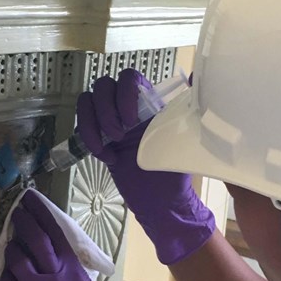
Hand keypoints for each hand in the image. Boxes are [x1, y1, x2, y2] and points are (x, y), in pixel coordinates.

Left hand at [0, 189, 125, 280]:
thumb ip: (66, 265)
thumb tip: (50, 247)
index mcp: (73, 268)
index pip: (56, 233)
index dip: (42, 214)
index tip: (31, 200)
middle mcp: (56, 276)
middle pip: (36, 241)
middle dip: (24, 223)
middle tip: (16, 212)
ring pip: (18, 261)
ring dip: (11, 250)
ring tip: (10, 244)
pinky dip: (6, 277)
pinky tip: (6, 273)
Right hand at [76, 68, 214, 264]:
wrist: (159, 203)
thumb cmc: (174, 173)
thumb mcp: (183, 141)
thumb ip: (188, 111)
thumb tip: (198, 77)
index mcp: (150, 102)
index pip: (130, 77)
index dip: (125, 93)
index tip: (131, 120)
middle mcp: (128, 106)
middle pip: (103, 86)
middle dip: (105, 111)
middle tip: (119, 137)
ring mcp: (110, 121)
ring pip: (87, 101)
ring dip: (92, 123)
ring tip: (109, 147)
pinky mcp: (98, 138)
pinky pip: (82, 125)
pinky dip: (88, 139)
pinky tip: (106, 157)